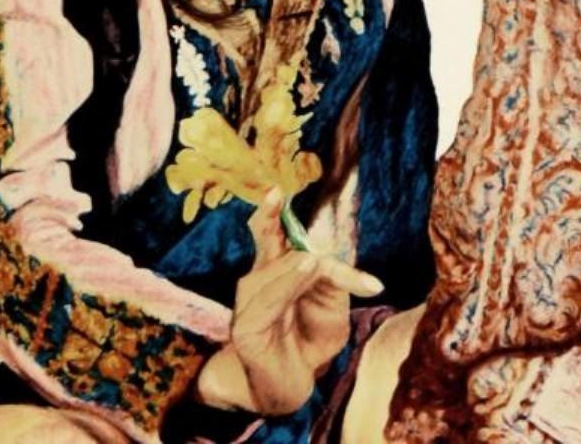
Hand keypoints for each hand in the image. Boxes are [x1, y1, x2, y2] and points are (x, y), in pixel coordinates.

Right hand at [198, 193, 383, 415]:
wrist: (289, 388)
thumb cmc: (310, 341)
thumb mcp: (333, 311)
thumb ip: (332, 284)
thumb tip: (321, 258)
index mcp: (277, 266)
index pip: (276, 231)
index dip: (275, 213)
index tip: (279, 191)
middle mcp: (259, 278)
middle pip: (263, 237)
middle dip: (267, 216)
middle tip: (274, 193)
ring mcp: (249, 303)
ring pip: (275, 269)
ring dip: (298, 266)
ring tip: (315, 263)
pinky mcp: (246, 328)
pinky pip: (268, 301)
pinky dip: (287, 286)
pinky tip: (304, 270)